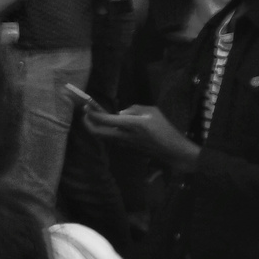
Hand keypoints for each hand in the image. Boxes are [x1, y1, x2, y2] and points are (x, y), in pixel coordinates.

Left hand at [85, 105, 200, 170]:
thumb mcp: (152, 112)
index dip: (92, 113)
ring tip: (93, 117)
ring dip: (95, 128)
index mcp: (131, 124)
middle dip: (87, 123)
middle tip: (85, 113)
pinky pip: (111, 139)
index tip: (86, 106)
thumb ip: (134, 109)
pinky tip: (107, 124)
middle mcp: (124, 135)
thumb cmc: (166, 129)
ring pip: (103, 137)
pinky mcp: (128, 148)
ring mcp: (125, 144)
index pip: (105, 120)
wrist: (173, 151)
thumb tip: (121, 112)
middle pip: (98, 133)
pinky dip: (105, 131)